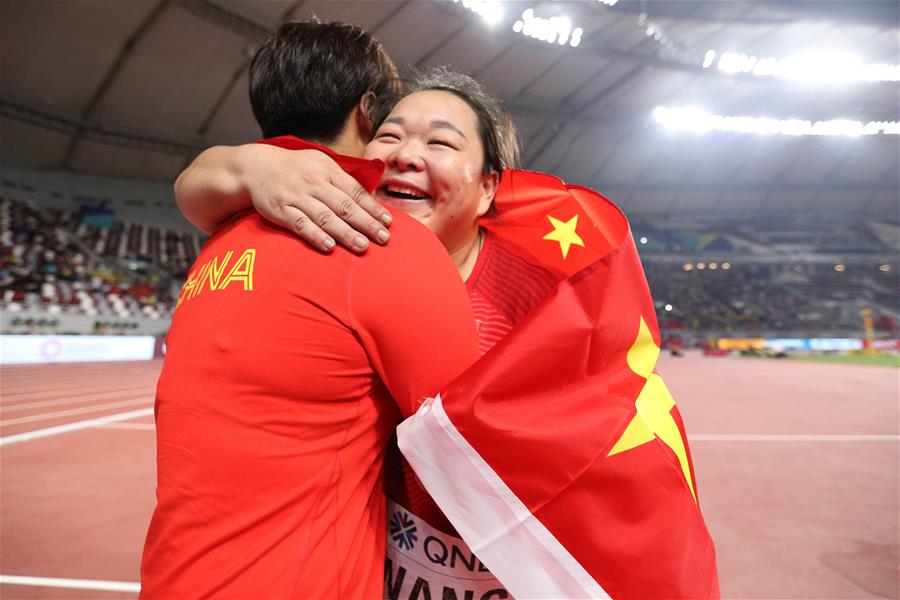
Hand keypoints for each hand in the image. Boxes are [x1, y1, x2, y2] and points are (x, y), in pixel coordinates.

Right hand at [239, 145, 391, 252]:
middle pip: (344, 205)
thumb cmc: (297, 169)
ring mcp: (297, 196)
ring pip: (325, 216)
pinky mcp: (281, 209)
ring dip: (345, 232)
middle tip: (383, 238)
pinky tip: (329, 246)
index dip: (373, 207)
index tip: (388, 222)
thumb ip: (343, 181)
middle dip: (366, 223)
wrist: (257, 166)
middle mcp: (314, 182)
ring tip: (362, 246)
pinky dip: (315, 235)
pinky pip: (300, 224)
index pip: (355, 191)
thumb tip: (371, 199)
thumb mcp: (321, 165)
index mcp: (328, 170)